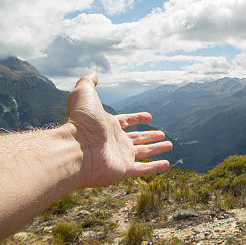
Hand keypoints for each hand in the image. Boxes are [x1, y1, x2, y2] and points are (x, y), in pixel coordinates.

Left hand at [64, 73, 171, 187]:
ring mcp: (120, 157)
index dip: (137, 118)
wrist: (76, 149)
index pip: (126, 121)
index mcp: (108, 125)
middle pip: (137, 138)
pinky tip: (167, 164)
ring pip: (144, 153)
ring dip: (156, 149)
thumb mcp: (84, 94)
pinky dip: (155, 167)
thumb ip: (88, 82)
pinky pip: (144, 169)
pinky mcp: (124, 170)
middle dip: (150, 136)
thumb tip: (93, 73)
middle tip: (163, 134)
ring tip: (169, 145)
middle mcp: (115, 141)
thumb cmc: (80, 122)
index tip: (149, 116)